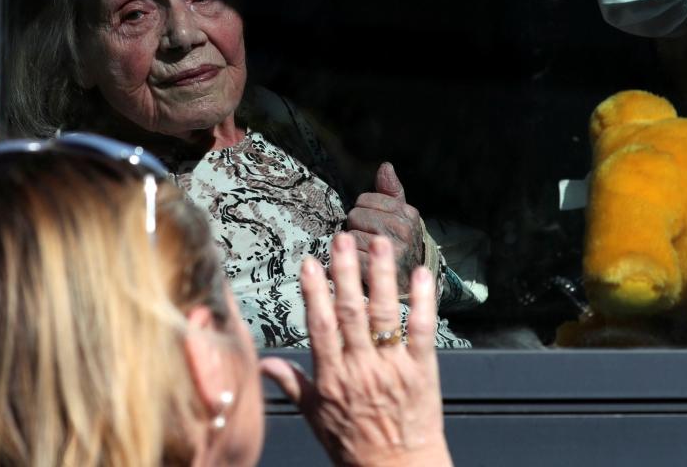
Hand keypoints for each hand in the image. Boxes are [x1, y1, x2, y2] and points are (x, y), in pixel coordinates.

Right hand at [260, 233, 451, 466]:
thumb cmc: (354, 446)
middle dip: (347, 273)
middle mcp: (361, 369)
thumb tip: (263, 363)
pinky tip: (420, 274)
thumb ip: (292, 384)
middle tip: (343, 240)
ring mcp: (393, 368)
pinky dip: (422, 302)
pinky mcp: (422, 371)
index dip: (315, 293)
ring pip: (384, 315)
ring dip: (381, 276)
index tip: (311, 263)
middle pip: (351, 313)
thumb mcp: (316, 417)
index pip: (320, 326)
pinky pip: (423, 332)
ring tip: (379, 244)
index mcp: (332, 378)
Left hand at [345, 163, 423, 291]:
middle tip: (366, 238)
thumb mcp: (402, 216)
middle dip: (356, 226)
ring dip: (352, 245)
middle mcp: (403, 231)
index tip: (371, 222)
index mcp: (408, 214)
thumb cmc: (400, 244)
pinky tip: (360, 264)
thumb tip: (385, 167)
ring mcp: (392, 251)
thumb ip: (391, 191)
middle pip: (356, 215)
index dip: (362, 210)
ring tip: (365, 253)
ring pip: (350, 235)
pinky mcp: (378, 270)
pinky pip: (349, 255)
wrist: (409, 284)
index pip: (365, 199)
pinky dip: (349, 261)